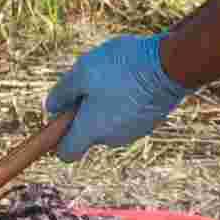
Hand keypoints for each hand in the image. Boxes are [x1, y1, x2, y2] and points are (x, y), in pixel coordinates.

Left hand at [45, 34, 190, 161]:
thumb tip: (50, 108)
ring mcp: (133, 132)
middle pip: (89, 133)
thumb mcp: (82, 72)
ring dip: (106, 106)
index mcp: (91, 130)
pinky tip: (131, 80)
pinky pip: (128, 116)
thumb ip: (61, 93)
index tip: (58, 120)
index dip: (57, 140)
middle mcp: (112, 139)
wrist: (169, 66)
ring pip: (109, 123)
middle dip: (84, 113)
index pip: (66, 153)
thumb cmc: (121, 69)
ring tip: (114, 77)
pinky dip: (125, 102)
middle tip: (89, 84)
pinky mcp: (150, 122)